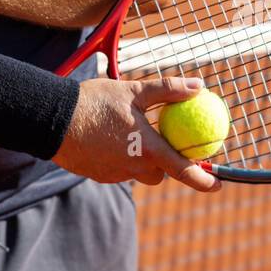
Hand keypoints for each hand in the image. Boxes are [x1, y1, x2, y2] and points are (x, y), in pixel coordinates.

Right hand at [53, 77, 221, 191]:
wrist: (51, 119)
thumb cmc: (95, 103)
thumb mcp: (134, 90)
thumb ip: (168, 90)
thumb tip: (199, 86)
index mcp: (147, 149)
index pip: (183, 170)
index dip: (204, 180)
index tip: (219, 184)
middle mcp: (133, 166)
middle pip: (159, 173)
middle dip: (164, 163)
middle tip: (163, 143)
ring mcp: (114, 173)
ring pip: (137, 170)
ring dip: (140, 157)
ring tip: (130, 133)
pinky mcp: (98, 174)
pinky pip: (117, 169)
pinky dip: (120, 156)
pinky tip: (109, 136)